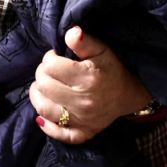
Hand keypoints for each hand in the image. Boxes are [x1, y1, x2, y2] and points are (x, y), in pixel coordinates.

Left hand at [29, 26, 150, 144]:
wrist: (129, 94)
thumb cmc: (112, 69)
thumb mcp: (102, 50)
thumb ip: (84, 42)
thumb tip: (70, 32)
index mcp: (87, 78)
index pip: (51, 66)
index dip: (49, 58)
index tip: (55, 57)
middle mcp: (83, 101)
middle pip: (44, 86)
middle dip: (42, 74)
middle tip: (49, 71)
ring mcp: (82, 120)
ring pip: (44, 108)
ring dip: (37, 95)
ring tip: (42, 87)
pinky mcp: (83, 133)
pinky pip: (59, 134)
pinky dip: (46, 125)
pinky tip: (43, 115)